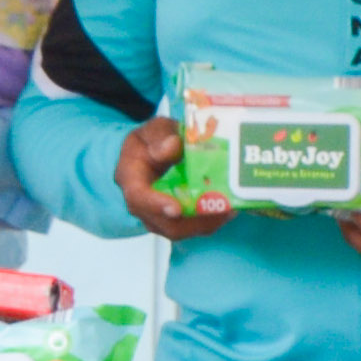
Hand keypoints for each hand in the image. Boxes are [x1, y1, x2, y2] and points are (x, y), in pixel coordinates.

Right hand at [117, 121, 235, 240]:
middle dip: (193, 221)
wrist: (150, 152)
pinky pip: (189, 228)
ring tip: (230, 209)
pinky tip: (228, 209)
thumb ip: (161, 135)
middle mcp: (140, 204)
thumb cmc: (151, 141)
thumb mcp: (154, 129)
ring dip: (205, 223)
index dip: (156, 205)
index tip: (176, 209)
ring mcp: (156, 216)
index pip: (138, 197)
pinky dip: (209, 221)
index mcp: (130, 178)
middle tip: (220, 210)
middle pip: (163, 223)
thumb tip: (172, 146)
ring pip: (179, 230)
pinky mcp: (172, 221)